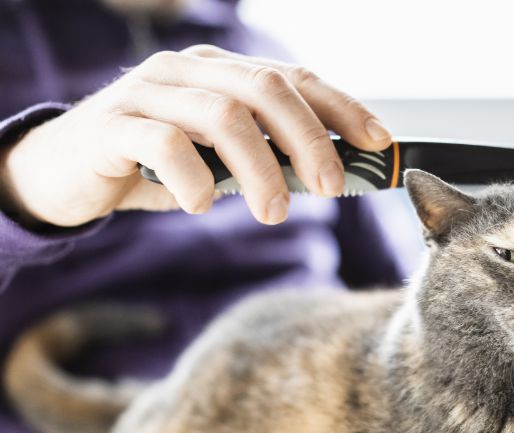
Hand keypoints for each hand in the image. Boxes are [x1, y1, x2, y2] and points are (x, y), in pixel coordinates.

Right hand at [0, 45, 391, 226]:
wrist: (66, 172)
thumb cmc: (158, 166)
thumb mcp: (222, 159)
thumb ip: (269, 156)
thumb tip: (336, 176)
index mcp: (224, 71)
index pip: (295, 79)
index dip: (342, 108)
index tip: (379, 143)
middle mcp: (190, 70)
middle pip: (266, 89)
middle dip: (310, 139)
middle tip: (331, 188)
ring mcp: (149, 91)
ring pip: (221, 114)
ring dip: (260, 169)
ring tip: (274, 213)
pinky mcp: (112, 124)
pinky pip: (163, 141)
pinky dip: (193, 177)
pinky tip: (201, 207)